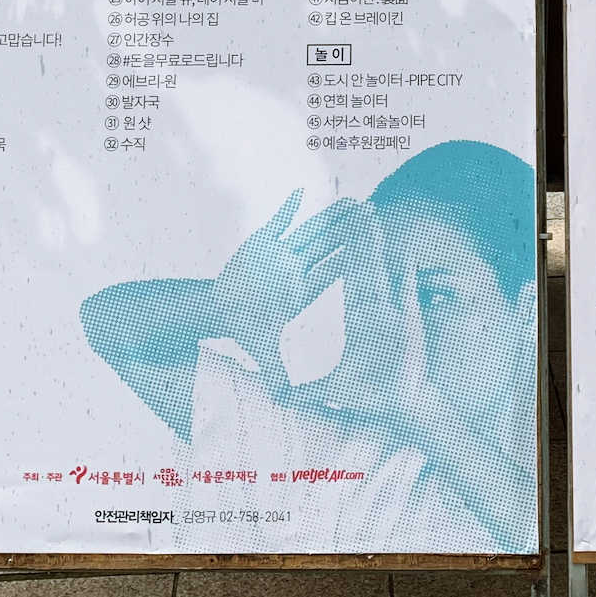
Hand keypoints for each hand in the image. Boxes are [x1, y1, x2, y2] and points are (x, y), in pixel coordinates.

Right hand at [208, 191, 370, 386]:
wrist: (223, 311)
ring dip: (328, 215)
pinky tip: (300, 195)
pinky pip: (277, 222)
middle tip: (372, 212)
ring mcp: (283, 255)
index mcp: (304, 293)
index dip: (352, 260)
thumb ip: (278, 373)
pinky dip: (286, 210)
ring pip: (310, 230)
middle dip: (350, 230)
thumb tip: (287, 401)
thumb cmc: (251, 331)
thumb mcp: (268, 353)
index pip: (333, 274)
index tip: (372, 249)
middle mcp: (299, 271)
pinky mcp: (264, 242)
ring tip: (350, 199)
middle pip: (329, 246)